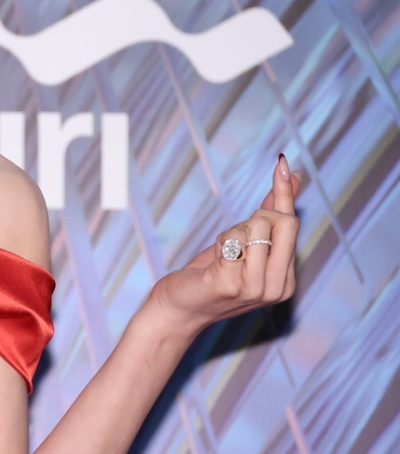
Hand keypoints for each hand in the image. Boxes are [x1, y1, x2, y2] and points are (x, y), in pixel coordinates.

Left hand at [146, 154, 299, 337]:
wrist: (178, 310)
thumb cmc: (211, 275)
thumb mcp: (245, 246)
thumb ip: (269, 215)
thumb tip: (293, 178)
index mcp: (286, 279)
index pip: (291, 223)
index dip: (283, 191)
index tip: (282, 161)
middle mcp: (278, 287)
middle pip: (279, 221)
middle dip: (253, 218)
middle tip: (233, 240)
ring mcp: (256, 288)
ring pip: (253, 228)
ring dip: (231, 235)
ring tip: (221, 258)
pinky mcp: (231, 284)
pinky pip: (230, 241)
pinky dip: (219, 244)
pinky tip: (212, 265)